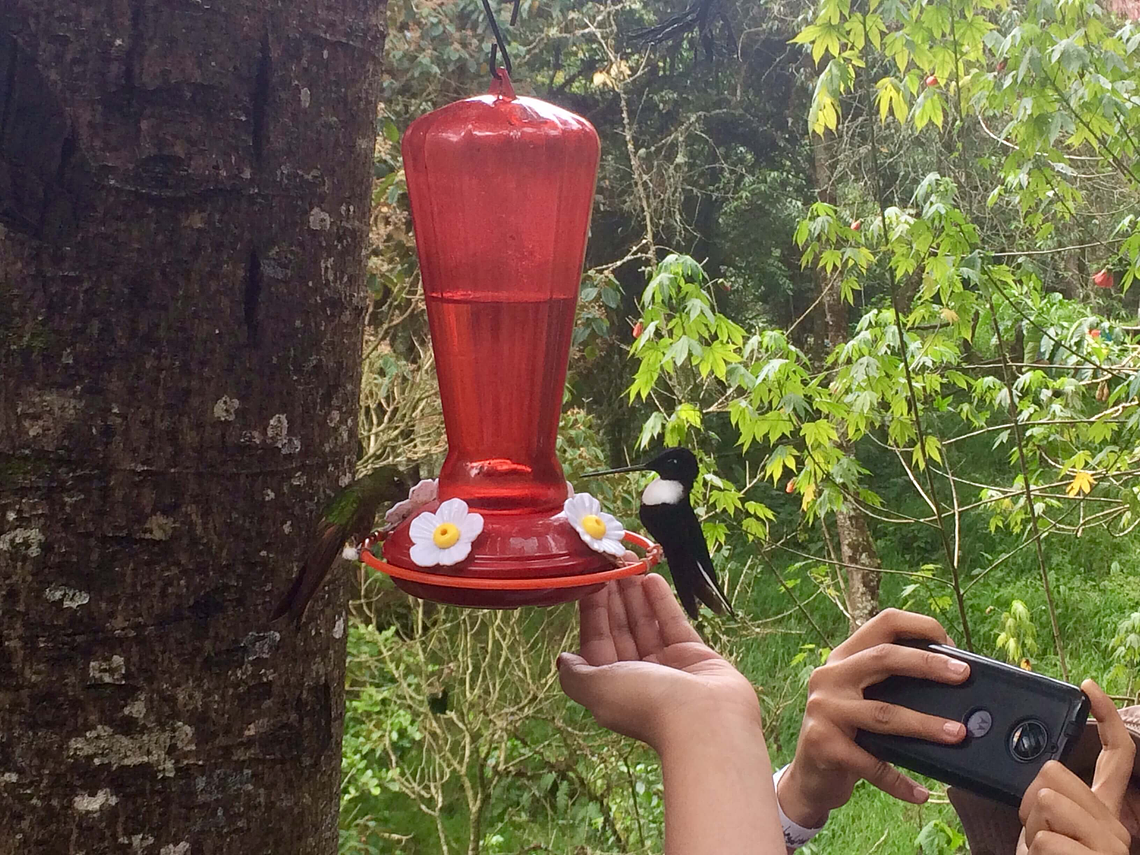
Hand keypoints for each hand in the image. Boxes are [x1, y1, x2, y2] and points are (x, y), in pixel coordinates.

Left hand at [557, 573, 759, 752]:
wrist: (706, 721)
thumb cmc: (647, 704)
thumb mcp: (598, 690)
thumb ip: (576, 674)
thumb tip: (563, 660)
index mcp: (610, 685)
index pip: (596, 640)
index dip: (592, 610)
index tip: (589, 579)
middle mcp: (636, 676)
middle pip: (620, 628)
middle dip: (614, 596)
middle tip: (611, 562)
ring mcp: (666, 665)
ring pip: (646, 622)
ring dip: (635, 593)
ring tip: (630, 562)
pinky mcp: (693, 656)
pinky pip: (673, 623)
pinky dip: (662, 602)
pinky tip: (652, 579)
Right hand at [778, 609, 969, 826]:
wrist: (809, 775)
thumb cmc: (848, 732)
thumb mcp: (862, 697)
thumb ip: (891, 684)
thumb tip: (952, 680)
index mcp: (844, 657)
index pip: (883, 623)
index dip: (920, 627)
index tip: (953, 646)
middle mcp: (830, 676)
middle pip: (883, 658)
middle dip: (928, 664)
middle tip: (963, 676)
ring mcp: (824, 708)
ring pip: (884, 713)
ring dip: (926, 725)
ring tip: (957, 734)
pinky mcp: (823, 743)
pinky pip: (871, 763)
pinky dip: (898, 781)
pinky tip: (921, 793)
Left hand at [1016, 681, 1134, 854]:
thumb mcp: (1047, 830)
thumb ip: (1051, 798)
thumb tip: (1042, 777)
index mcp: (1107, 812)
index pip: (1116, 756)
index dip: (1104, 717)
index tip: (1087, 686)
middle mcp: (1117, 826)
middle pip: (1054, 773)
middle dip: (1030, 801)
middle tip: (1042, 835)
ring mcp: (1111, 846)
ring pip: (1046, 802)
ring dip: (1031, 831)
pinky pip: (1044, 839)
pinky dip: (1035, 854)